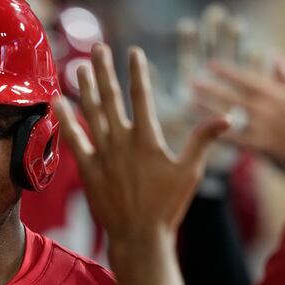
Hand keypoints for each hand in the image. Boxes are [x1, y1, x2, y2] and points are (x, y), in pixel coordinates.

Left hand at [53, 44, 229, 242]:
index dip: (137, 71)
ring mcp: (102, 154)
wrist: (139, 236)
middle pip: (111, 97)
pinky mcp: (88, 169)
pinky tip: (57, 101)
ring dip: (85, 88)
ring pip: (91, 113)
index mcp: (147, 139)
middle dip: (105, 70)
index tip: (133, 52)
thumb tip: (227, 117)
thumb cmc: (167, 207)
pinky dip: (65, 119)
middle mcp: (122, 141)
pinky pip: (74, 139)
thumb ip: (203, 141)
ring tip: (80, 67)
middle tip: (99, 48)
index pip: (141, 96)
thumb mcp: (190, 172)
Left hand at [193, 57, 284, 164]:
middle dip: (210, 88)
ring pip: (228, 115)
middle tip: (190, 82)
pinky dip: (214, 132)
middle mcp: (263, 109)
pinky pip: (231, 138)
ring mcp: (258, 127)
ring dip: (207, 108)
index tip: (208, 65)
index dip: (226, 71)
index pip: (245, 79)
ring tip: (189, 101)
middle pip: (230, 96)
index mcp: (274, 94)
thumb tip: (273, 56)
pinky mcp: (255, 145)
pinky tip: (199, 129)